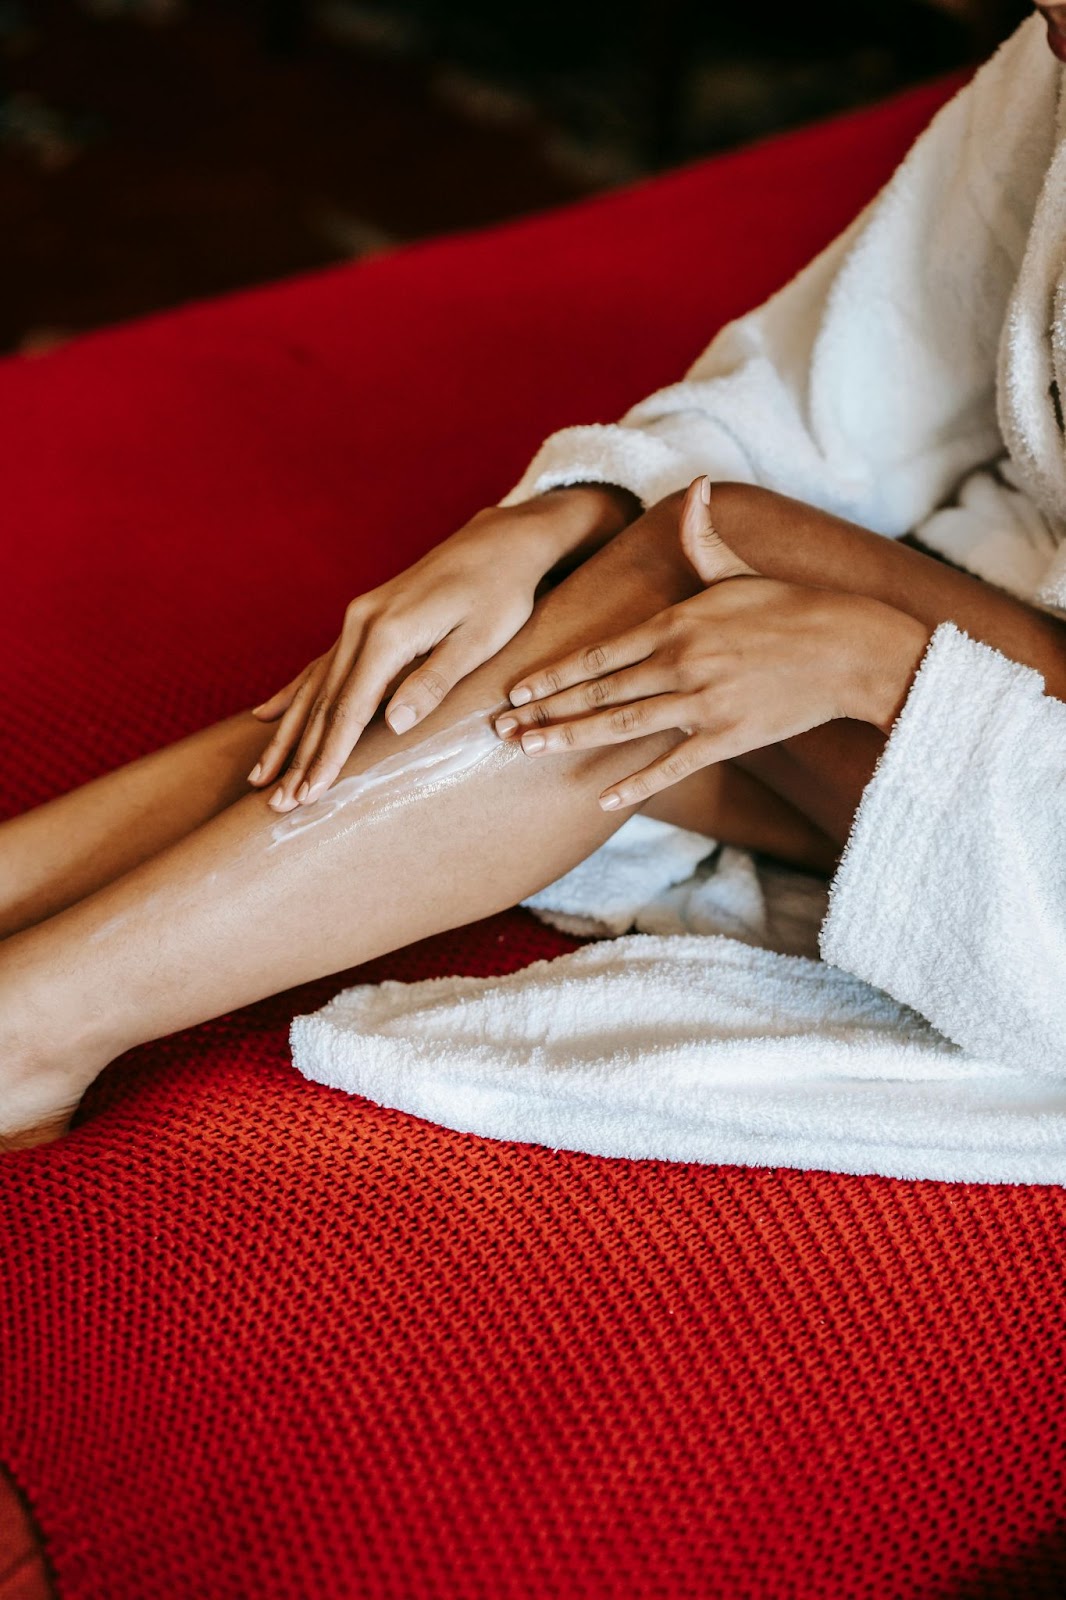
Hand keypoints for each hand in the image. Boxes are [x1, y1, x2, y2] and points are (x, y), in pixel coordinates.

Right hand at [248, 483, 638, 809]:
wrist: (500, 541)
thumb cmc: (501, 594)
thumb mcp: (479, 640)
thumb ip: (434, 681)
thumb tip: (393, 724)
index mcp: (389, 633)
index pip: (350, 708)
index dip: (329, 755)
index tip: (310, 793)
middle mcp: (362, 623)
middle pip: (323, 703)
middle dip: (299, 757)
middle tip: (276, 805)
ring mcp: (358, 619)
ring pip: (314, 687)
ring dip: (289, 735)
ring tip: (260, 776)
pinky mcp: (364, 619)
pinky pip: (319, 665)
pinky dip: (292, 694)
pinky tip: (265, 716)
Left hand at [495, 477, 930, 810]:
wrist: (848, 649)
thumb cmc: (791, 608)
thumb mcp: (738, 570)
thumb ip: (703, 536)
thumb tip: (696, 484)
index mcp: (676, 624)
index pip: (598, 654)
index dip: (553, 675)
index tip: (517, 690)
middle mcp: (680, 665)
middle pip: (598, 694)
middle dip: (546, 712)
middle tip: (502, 730)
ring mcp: (702, 705)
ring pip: (622, 727)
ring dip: (572, 739)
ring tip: (531, 751)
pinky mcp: (727, 737)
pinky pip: (672, 765)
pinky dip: (636, 783)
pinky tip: (603, 797)